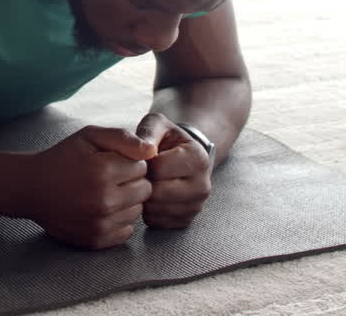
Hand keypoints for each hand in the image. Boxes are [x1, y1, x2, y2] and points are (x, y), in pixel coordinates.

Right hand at [27, 125, 157, 248]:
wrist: (31, 188)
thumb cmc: (63, 158)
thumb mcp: (89, 136)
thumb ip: (123, 139)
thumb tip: (153, 151)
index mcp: (103, 171)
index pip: (143, 167)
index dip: (129, 162)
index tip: (111, 162)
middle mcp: (103, 199)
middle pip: (145, 190)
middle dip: (132, 181)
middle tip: (110, 178)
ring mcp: (100, 222)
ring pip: (138, 211)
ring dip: (127, 202)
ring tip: (104, 193)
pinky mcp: (96, 239)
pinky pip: (127, 231)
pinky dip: (119, 220)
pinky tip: (102, 210)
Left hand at [135, 113, 212, 228]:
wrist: (181, 157)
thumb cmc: (166, 139)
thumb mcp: (158, 124)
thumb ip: (148, 131)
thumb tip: (143, 148)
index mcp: (198, 158)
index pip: (158, 168)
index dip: (143, 163)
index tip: (144, 158)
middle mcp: (203, 185)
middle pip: (157, 192)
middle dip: (143, 182)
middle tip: (142, 173)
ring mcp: (197, 206)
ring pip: (156, 210)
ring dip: (144, 198)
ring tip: (147, 183)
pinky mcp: (186, 221)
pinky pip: (157, 222)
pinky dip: (149, 212)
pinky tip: (151, 196)